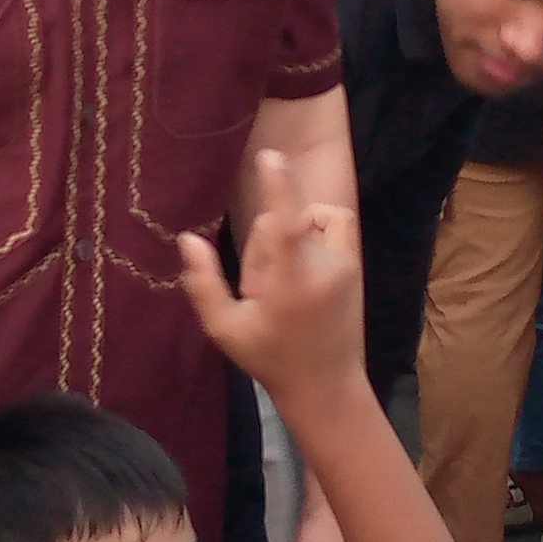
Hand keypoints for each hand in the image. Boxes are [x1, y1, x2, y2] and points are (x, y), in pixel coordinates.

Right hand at [176, 149, 367, 411]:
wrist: (326, 385)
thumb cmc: (270, 359)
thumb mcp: (225, 329)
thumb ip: (203, 283)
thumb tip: (187, 238)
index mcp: (289, 283)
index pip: (283, 224)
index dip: (277, 187)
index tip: (271, 156)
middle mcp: (322, 267)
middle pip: (278, 222)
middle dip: (262, 245)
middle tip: (262, 290)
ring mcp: (344, 264)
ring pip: (303, 218)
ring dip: (287, 236)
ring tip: (283, 279)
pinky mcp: (355, 264)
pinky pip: (333, 219)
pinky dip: (315, 225)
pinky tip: (303, 258)